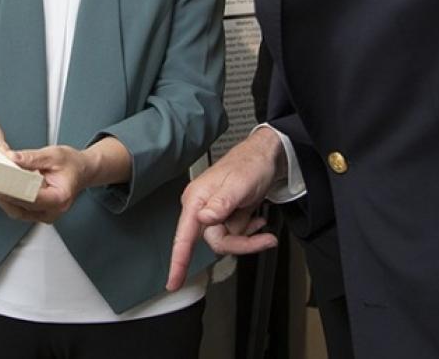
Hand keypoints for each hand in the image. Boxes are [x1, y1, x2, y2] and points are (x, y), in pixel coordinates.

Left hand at [0, 145, 92, 223]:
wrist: (82, 171)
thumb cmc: (71, 164)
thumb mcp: (53, 154)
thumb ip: (31, 157)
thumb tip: (11, 157)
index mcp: (60, 198)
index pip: (30, 197)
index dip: (11, 190)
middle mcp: (53, 211)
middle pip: (20, 206)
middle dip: (2, 193)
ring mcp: (45, 215)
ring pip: (16, 210)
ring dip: (1, 198)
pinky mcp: (38, 213)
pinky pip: (18, 209)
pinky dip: (7, 199)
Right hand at [167, 130, 283, 289]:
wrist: (266, 156)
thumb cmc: (250, 164)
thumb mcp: (239, 184)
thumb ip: (221, 203)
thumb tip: (203, 218)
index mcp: (196, 199)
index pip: (184, 236)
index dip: (178, 261)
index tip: (173, 282)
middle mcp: (201, 207)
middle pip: (214, 242)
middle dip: (241, 243)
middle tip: (264, 238)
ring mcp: (214, 213)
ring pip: (226, 240)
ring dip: (247, 236)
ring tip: (262, 223)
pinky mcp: (225, 215)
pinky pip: (234, 234)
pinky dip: (249, 231)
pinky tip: (258, 220)